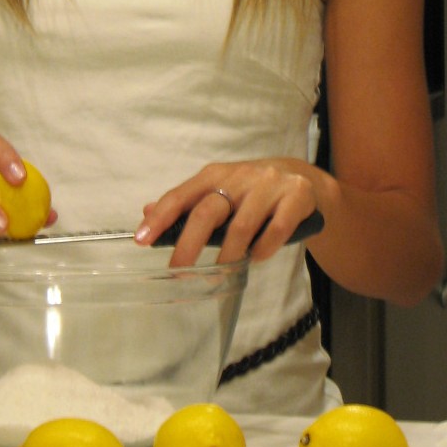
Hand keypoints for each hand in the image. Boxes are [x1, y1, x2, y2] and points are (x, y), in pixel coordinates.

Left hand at [135, 159, 318, 266]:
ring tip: (223, 272)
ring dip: (229, 255)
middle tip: (179, 272)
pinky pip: (276, 230)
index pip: (181, 195)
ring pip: (241, 226)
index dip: (160, 218)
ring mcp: (269, 184)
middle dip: (189, 246)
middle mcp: (241, 175)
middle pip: (208, 212)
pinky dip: (263, 249)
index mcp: (215, 174)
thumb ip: (187, 203)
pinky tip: (256, 257)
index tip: (141, 240)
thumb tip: (146, 212)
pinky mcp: (296, 196)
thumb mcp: (220, 191)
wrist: (305, 179)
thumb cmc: (252, 192)